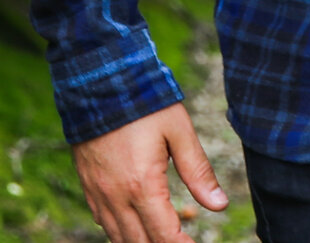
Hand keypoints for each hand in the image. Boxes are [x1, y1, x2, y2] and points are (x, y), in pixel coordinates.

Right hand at [72, 101, 229, 242]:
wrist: (99, 82)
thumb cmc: (144, 104)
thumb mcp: (179, 131)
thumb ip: (198, 171)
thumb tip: (220, 205)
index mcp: (142, 185)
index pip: (164, 236)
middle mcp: (116, 197)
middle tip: (182, 242)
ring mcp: (98, 194)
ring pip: (118, 238)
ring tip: (162, 238)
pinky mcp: (88, 186)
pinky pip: (103, 222)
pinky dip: (120, 232)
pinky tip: (135, 226)